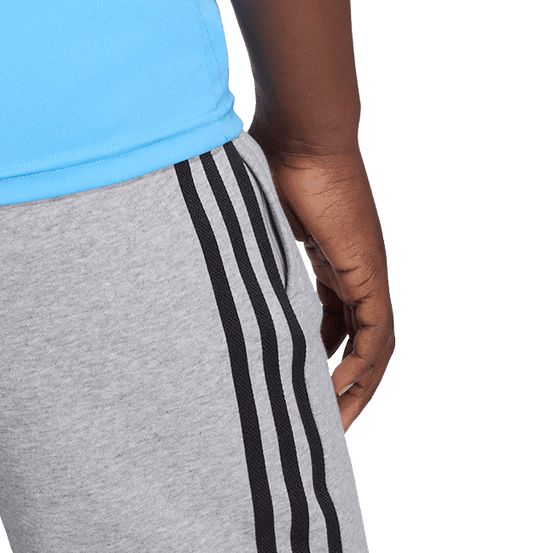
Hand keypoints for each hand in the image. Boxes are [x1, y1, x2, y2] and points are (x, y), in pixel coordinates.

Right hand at [255, 142, 394, 429]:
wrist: (300, 130)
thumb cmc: (271, 152)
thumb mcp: (250, 208)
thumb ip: (235, 230)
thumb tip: (178, 224)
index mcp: (328, 253)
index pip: (332, 314)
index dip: (321, 349)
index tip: (300, 378)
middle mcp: (353, 266)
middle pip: (357, 337)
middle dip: (344, 379)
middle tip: (324, 419)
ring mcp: (365, 269)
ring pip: (372, 345)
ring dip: (357, 386)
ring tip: (335, 423)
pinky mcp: (369, 272)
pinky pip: (375, 336)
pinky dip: (362, 369)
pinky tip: (342, 395)